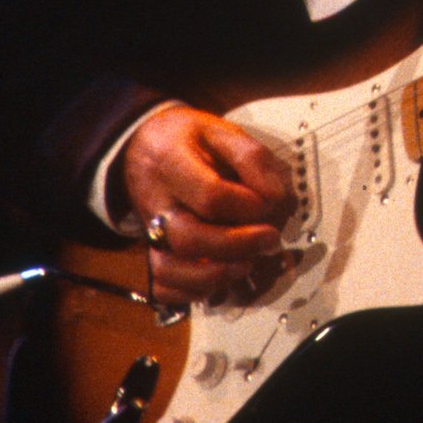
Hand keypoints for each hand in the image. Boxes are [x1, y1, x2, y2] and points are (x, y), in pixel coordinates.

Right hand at [118, 103, 295, 306]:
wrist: (145, 146)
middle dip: (238, 245)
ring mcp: (149, 231)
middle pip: (189, 238)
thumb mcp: (223, 130)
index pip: (210, 195)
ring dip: (216, 275)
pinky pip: (162, 285)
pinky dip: (192, 292)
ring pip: (170, 269)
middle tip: (270, 238)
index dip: (247, 206)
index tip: (270, 203)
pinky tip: (222, 279)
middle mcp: (156, 201)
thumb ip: (253, 159)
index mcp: (171, 162)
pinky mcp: (152, 251)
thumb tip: (277, 197)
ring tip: (248, 263)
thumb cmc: (188, 140)